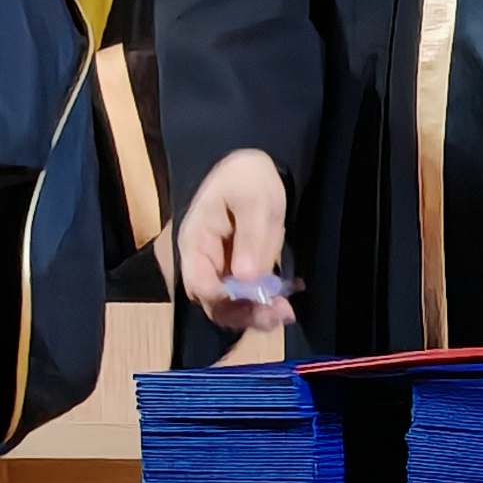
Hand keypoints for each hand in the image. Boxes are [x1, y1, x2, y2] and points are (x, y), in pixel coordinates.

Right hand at [176, 150, 291, 336]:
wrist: (251, 168)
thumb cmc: (247, 177)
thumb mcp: (254, 200)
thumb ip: (249, 237)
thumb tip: (245, 278)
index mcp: (196, 242)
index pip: (202, 285)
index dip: (228, 299)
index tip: (260, 298)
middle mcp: (202, 262)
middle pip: (214, 303)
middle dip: (246, 314)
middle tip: (281, 313)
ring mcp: (218, 268)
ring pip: (230, 306)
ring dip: (257, 313)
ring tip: (286, 311)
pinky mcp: (235, 271)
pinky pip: (245, 296)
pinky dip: (264, 302)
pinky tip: (286, 299)